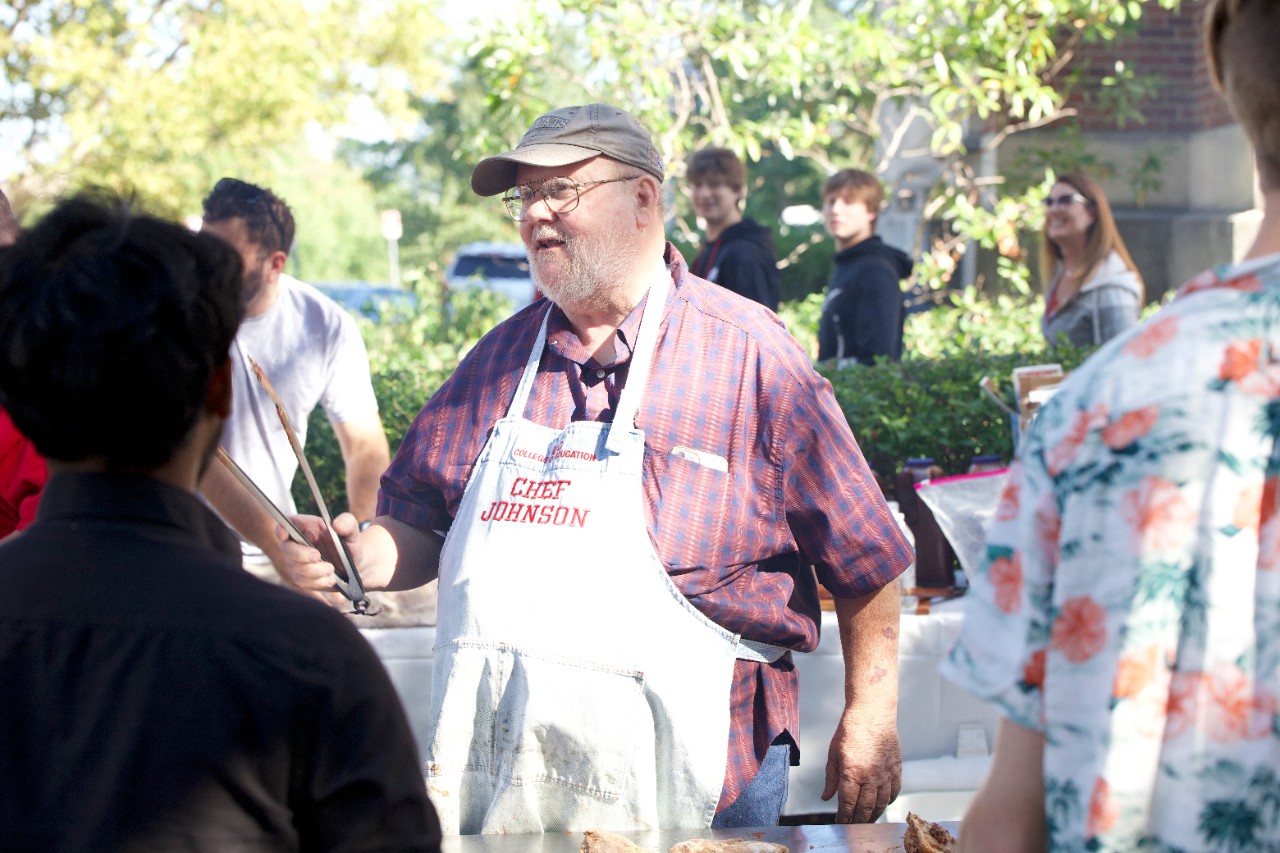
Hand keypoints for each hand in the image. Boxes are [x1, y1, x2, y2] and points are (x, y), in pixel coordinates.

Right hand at [277, 512, 362, 603]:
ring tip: (331, 569)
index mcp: (307, 526)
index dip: (281, 528)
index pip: (288, 523)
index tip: (284, 534)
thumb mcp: (353, 532)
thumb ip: (348, 523)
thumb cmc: (349, 544)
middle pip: (286, 548)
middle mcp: (298, 543)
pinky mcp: (301, 577)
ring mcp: (297, 561)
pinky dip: (318, 581)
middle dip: (301, 554)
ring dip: (314, 570)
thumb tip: (337, 525)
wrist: (354, 566)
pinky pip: (303, 582)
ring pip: (295, 567)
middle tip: (317, 556)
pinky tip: (330, 579)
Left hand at [820, 708, 901, 822]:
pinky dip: (888, 801)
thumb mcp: (833, 753)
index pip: (847, 804)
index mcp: (852, 772)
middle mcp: (871, 776)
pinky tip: (882, 804)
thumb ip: (831, 778)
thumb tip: (826, 798)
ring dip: (873, 815)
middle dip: (858, 821)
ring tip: (867, 820)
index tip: (840, 822)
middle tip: (853, 826)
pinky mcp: (896, 768)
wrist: (872, 713)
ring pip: (881, 803)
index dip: (843, 817)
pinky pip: (894, 791)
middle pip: (865, 808)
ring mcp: (886, 773)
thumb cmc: (849, 730)